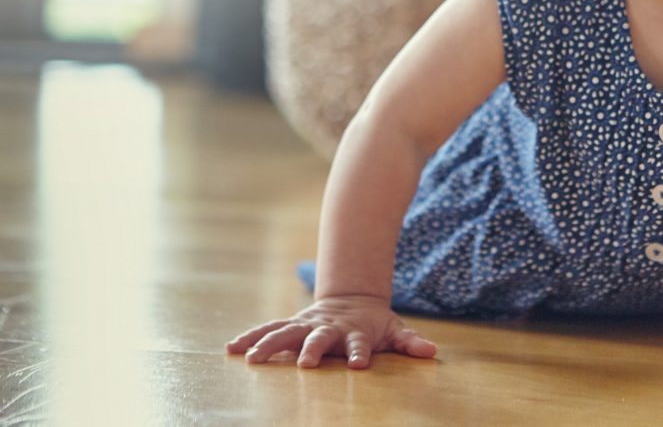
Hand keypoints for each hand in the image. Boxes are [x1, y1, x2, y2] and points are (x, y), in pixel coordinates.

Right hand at [226, 294, 437, 368]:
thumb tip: (431, 352)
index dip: (360, 353)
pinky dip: (251, 338)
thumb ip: (410, 342)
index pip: (359, 344)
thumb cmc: (374, 323)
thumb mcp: (395, 330)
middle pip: (318, 337)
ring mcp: (308, 324)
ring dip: (269, 344)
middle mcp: (328, 327)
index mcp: (354, 331)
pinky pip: (268, 330)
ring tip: (250, 358)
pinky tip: (230, 348)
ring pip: (286, 332)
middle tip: (305, 364)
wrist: (353, 298)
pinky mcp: (292, 325)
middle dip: (311, 349)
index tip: (360, 365)